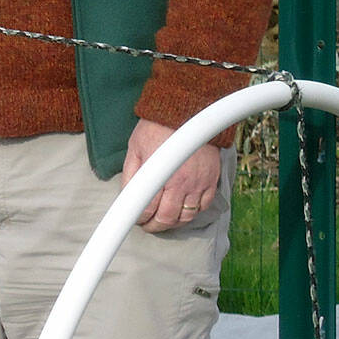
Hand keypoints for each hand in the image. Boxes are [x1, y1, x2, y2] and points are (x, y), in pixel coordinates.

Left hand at [122, 118, 222, 232]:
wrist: (187, 112)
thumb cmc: (156, 128)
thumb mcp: (135, 148)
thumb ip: (131, 174)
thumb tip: (126, 196)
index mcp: (159, 174)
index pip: (146, 208)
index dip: (139, 218)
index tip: (136, 220)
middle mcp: (180, 183)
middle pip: (168, 218)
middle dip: (155, 226)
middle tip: (148, 226)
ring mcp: (198, 183)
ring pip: (187, 217)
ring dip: (174, 224)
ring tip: (164, 222)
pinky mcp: (211, 181)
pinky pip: (204, 207)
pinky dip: (193, 214)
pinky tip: (184, 212)